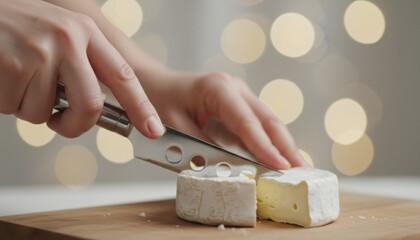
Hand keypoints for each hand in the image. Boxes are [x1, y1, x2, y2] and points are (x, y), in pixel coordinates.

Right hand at [0, 0, 163, 137]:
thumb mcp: (58, 36)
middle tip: (59, 121)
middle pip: (91, 105)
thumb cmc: (16, 28)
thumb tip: (96, 109)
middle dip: (74, 125)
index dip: (141, 107)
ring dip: (27, 106)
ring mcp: (41, 51)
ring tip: (17, 78)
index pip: (123, 76)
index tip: (153, 129)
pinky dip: (6, 102)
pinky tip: (2, 76)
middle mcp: (68, 39)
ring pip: (44, 113)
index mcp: (85, 32)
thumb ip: (81, 67)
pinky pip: (15, 109)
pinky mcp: (12, 64)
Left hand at [146, 72, 308, 168]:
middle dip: (287, 147)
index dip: (265, 147)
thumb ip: (200, 149)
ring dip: (283, 146)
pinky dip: (271, 143)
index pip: (248, 122)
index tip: (282, 167)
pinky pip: (260, 125)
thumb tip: (228, 171)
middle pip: (268, 120)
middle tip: (303, 172)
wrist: (156, 85)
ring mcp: (240, 95)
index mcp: (218, 89)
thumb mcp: (174, 127)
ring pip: (269, 122)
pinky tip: (281, 159)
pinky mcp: (240, 105)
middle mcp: (235, 88)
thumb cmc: (160, 102)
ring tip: (299, 169)